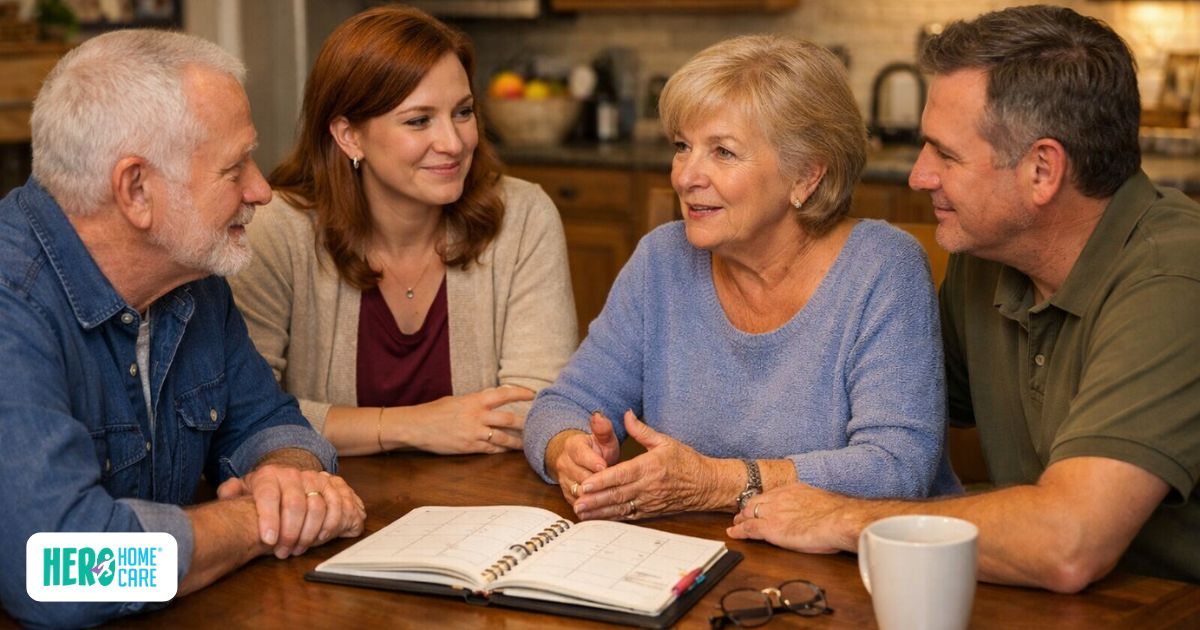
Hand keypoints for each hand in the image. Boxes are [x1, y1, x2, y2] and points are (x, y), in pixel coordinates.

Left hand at [218, 465, 366, 558]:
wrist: (291, 480)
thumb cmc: (267, 493)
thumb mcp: (246, 490)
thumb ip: (232, 491)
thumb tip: (226, 492)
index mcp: (270, 475)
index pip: (269, 495)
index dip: (269, 518)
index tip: (268, 540)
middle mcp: (294, 474)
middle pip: (296, 504)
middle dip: (290, 533)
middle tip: (283, 552)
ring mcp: (316, 479)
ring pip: (318, 507)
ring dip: (309, 534)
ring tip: (299, 548)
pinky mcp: (333, 487)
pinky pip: (337, 507)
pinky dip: (330, 525)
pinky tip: (320, 538)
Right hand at [400, 385, 533, 453]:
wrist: (417, 426)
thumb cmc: (435, 411)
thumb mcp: (457, 401)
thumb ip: (475, 402)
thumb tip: (491, 401)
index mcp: (475, 400)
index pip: (504, 394)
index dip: (521, 393)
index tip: (534, 394)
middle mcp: (477, 416)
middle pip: (509, 419)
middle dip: (526, 423)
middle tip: (539, 423)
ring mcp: (474, 433)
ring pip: (503, 438)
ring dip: (518, 441)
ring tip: (529, 442)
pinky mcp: (469, 447)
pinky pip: (491, 449)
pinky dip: (502, 450)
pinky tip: (510, 451)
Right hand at [549, 411, 621, 505]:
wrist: (582, 460)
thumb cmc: (597, 448)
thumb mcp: (603, 437)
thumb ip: (603, 428)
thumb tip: (598, 415)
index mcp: (572, 446)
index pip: (580, 455)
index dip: (592, 461)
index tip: (604, 466)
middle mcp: (564, 463)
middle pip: (579, 476)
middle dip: (596, 481)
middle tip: (613, 485)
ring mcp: (564, 480)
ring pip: (578, 492)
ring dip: (593, 496)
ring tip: (610, 498)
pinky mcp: (567, 495)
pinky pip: (578, 504)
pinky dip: (590, 507)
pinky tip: (604, 508)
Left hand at [572, 410, 717, 520]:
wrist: (707, 484)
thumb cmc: (686, 461)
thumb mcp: (665, 441)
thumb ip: (641, 430)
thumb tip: (626, 414)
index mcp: (650, 467)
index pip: (622, 474)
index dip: (603, 480)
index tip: (586, 483)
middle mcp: (648, 486)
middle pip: (618, 494)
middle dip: (595, 499)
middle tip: (576, 501)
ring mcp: (649, 501)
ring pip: (621, 508)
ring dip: (600, 511)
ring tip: (581, 512)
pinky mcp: (650, 512)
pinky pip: (628, 516)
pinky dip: (612, 518)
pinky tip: (598, 519)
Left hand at [726, 483, 854, 553]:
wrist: (838, 520)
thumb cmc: (837, 515)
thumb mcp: (822, 501)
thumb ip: (812, 504)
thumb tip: (818, 512)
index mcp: (793, 489)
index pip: (771, 494)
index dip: (763, 501)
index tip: (761, 505)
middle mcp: (779, 497)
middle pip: (756, 501)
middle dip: (748, 508)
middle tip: (743, 515)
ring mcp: (772, 512)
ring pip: (749, 513)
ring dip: (741, 519)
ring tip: (736, 524)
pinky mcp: (769, 527)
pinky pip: (748, 528)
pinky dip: (738, 531)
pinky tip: (732, 533)